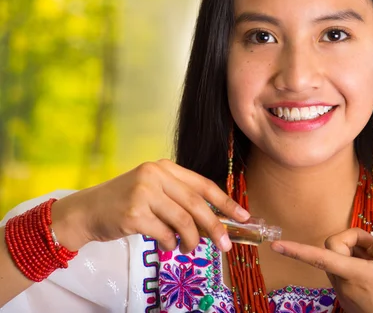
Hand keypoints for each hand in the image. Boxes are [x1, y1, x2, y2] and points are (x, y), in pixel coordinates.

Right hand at [51, 159, 249, 252]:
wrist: (86, 211)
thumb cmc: (124, 202)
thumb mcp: (153, 190)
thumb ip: (179, 198)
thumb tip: (213, 221)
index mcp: (163, 167)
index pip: (202, 184)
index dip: (225, 202)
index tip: (242, 216)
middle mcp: (154, 175)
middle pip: (196, 204)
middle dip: (215, 227)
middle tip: (225, 244)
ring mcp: (142, 193)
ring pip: (183, 221)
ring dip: (191, 240)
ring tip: (190, 248)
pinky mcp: (133, 214)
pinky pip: (164, 234)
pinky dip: (170, 244)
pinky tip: (168, 246)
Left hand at [271, 228, 372, 312]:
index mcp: (356, 274)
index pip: (319, 257)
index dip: (296, 250)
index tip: (275, 245)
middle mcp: (344, 284)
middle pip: (331, 249)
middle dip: (349, 239)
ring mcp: (344, 294)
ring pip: (337, 261)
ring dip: (353, 253)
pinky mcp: (348, 300)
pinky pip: (344, 274)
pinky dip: (355, 265)